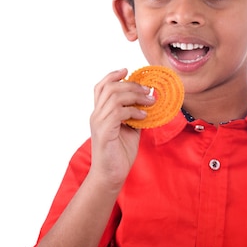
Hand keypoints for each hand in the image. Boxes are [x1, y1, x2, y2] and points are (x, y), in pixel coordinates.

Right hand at [88, 68, 154, 190]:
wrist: (110, 175)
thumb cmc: (119, 154)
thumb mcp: (130, 129)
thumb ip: (134, 114)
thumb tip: (148, 101)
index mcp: (100, 113)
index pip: (101, 86)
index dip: (113, 75)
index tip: (128, 70)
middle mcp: (96, 115)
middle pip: (110, 87)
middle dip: (132, 85)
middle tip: (148, 91)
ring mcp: (99, 122)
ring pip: (114, 96)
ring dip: (135, 96)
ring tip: (149, 103)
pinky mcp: (104, 131)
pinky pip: (118, 112)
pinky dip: (133, 111)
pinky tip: (143, 117)